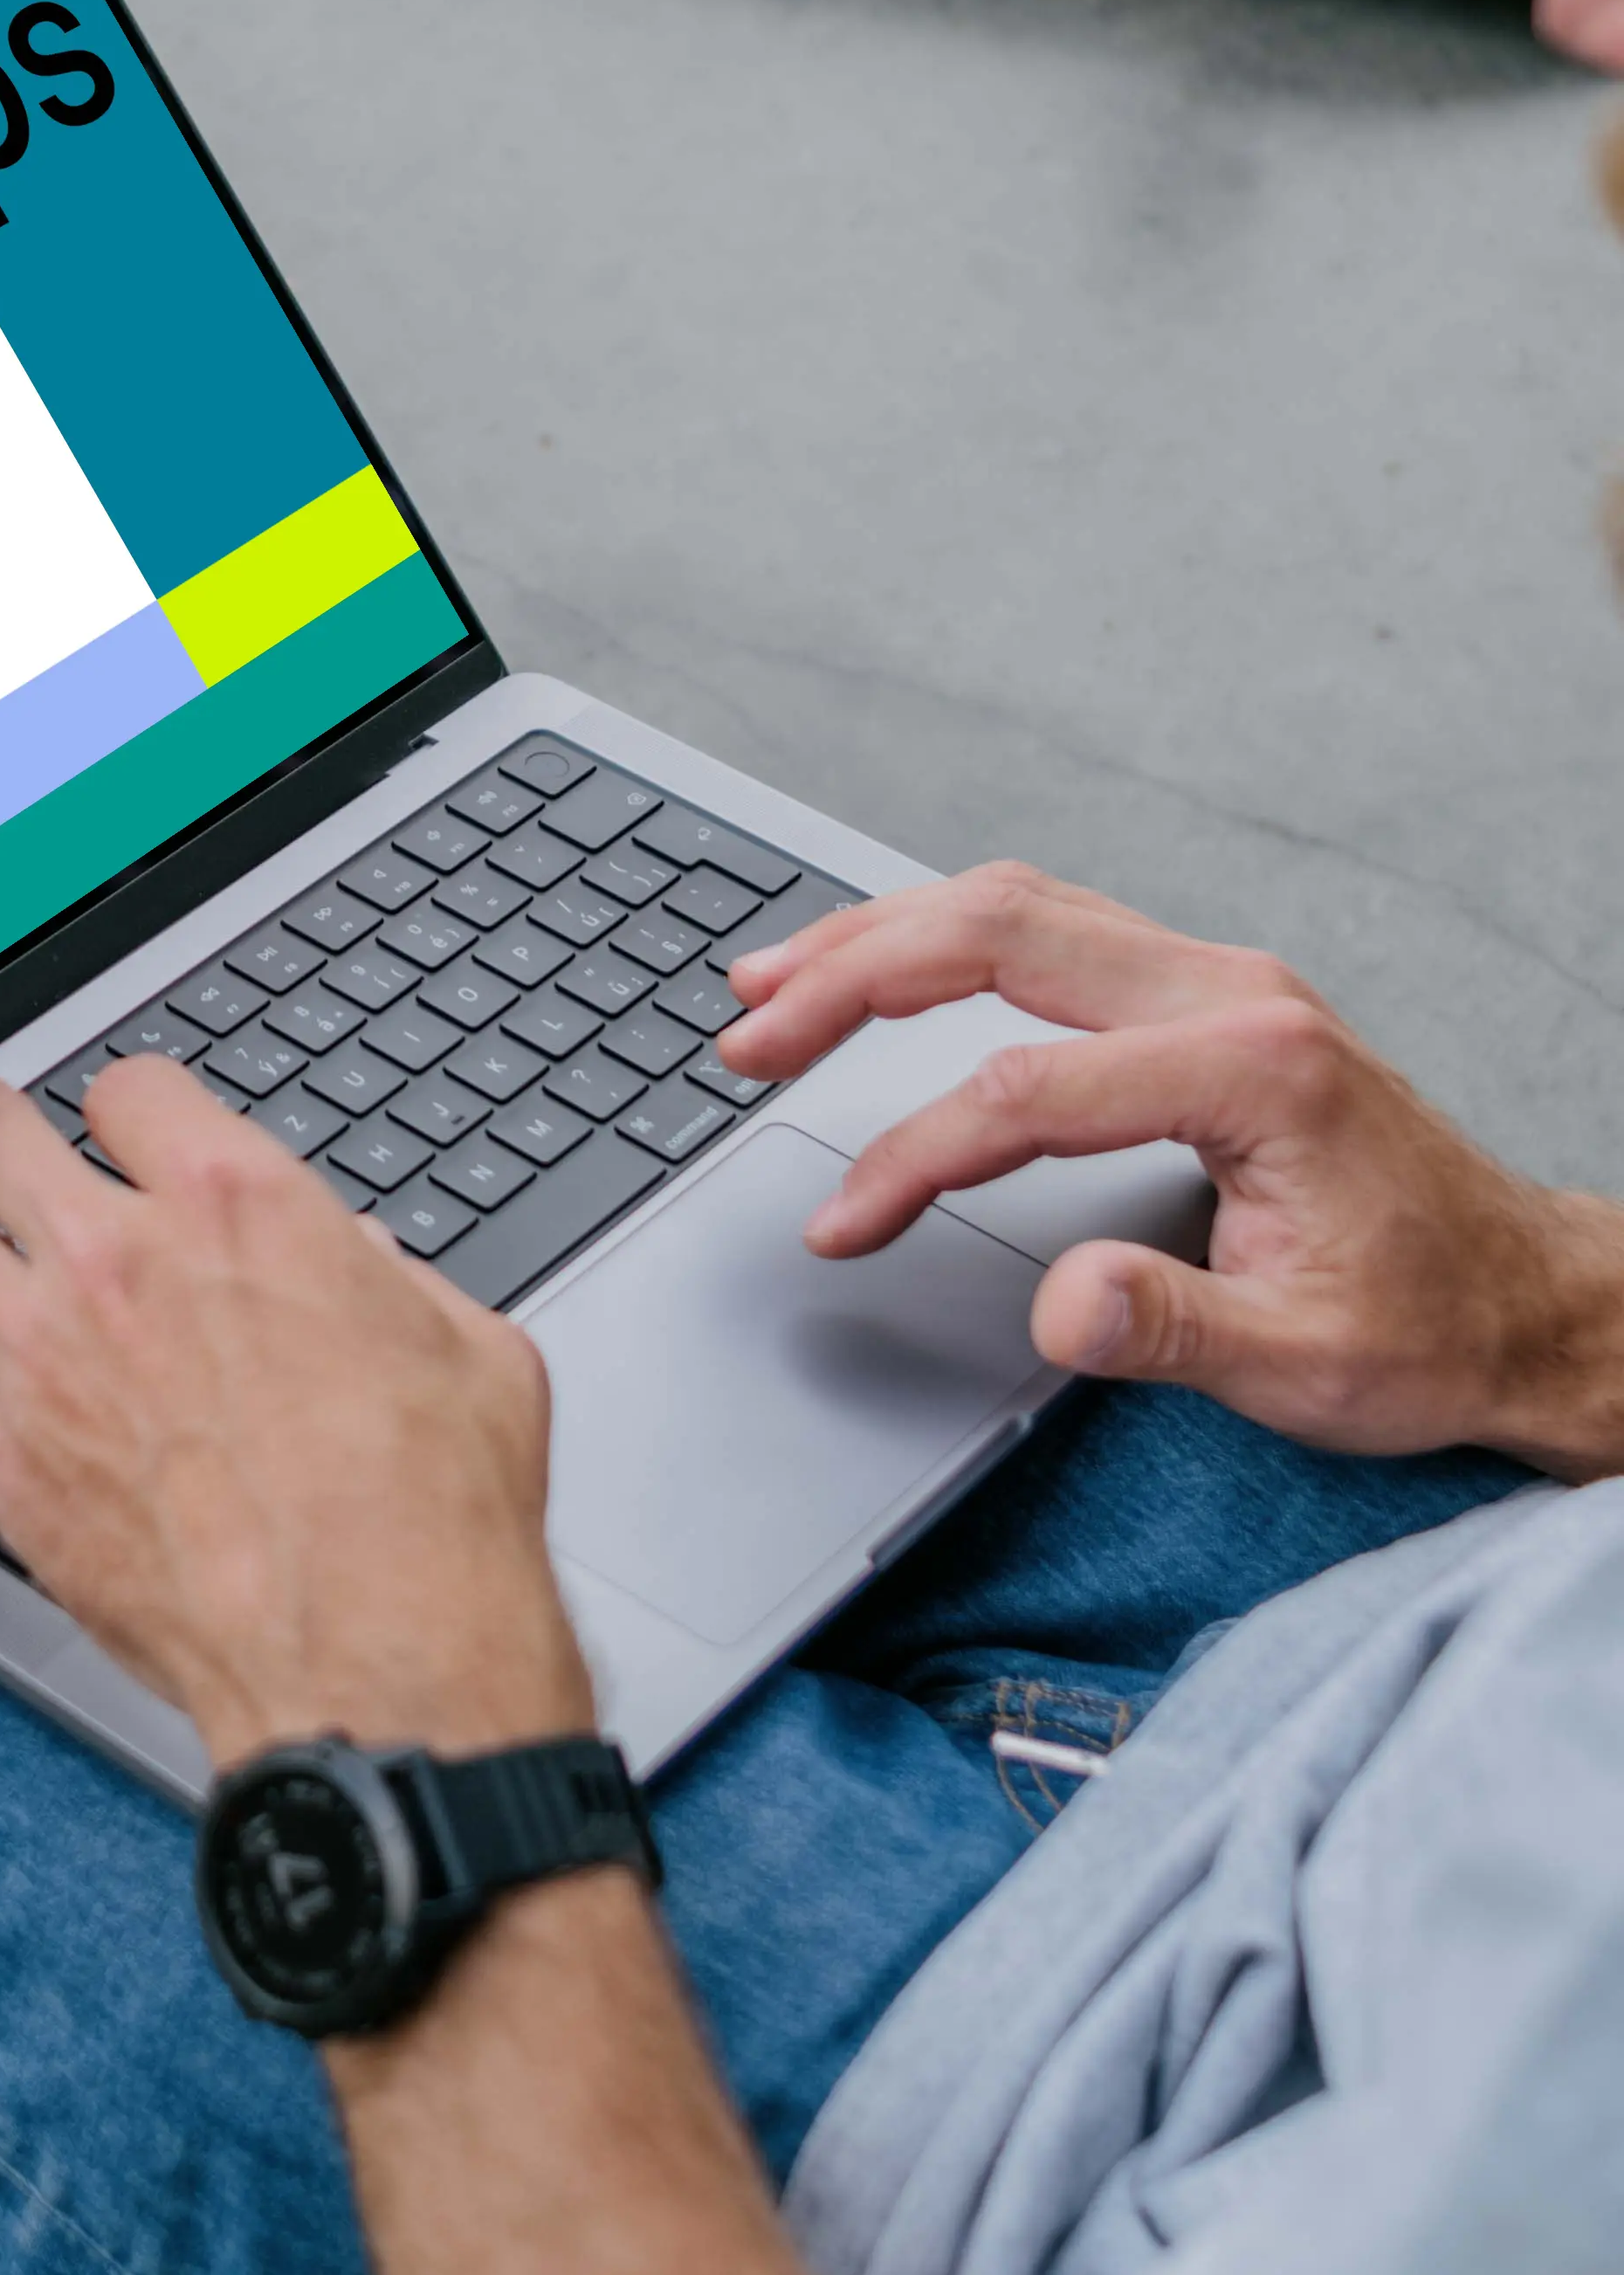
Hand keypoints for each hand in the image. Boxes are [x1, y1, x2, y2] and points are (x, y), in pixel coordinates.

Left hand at [0, 1062, 594, 1763]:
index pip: (129, 1091)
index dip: (122, 1108)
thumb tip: (357, 1268)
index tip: (116, 1131)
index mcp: (240, 1206)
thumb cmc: (430, 1521)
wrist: (377, 1659)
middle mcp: (122, 1259)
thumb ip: (389, 1282)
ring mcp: (43, 1354)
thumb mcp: (466, 1348)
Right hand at [722, 863, 1623, 1477]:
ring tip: (772, 983)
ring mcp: (1220, 981)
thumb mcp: (1310, 1367)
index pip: (1025, 1093)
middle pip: (1001, 934)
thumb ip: (1174, 1330)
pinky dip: (944, 940)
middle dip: (854, 977)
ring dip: (884, 937)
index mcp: (1252, 1071)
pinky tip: (882, 969)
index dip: (909, 1157)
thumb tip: (1057, 1305)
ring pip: (1018, 907)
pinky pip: (1050, 929)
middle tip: (746, 1037)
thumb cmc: (1431, 1330)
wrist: (1527, 1301)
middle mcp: (1234, 995)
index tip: (839, 1223)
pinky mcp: (1204, 997)